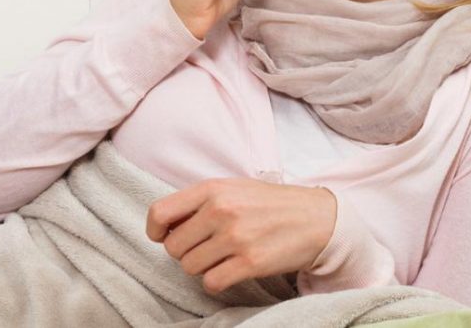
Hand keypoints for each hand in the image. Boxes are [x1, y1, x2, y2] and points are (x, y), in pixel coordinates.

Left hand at [145, 177, 336, 293]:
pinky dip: (216, 281)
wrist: (315, 217)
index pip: (160, 212)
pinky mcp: (250, 262)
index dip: (155, 230)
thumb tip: (164, 227)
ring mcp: (235, 237)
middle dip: (184, 251)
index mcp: (212, 188)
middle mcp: (221, 210)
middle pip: (173, 246)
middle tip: (205, 247)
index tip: (163, 236)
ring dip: (202, 267)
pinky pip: (211, 283)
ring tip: (221, 256)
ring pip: (190, 267)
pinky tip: (230, 270)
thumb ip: (199, 201)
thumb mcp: (233, 188)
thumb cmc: (269, 203)